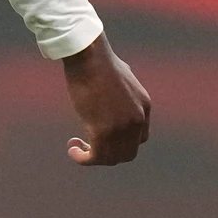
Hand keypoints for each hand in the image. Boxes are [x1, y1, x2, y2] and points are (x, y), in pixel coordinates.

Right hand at [62, 32, 150, 165]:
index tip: (104, 137)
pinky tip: (72, 149)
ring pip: (110, 158)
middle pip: (127, 153)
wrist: (90, 58)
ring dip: (92, 157)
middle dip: (108, 154)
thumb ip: (124, 92)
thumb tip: (113, 97)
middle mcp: (137, 120)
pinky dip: (82, 158)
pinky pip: (95, 157)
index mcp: (144, 107)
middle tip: (89, 145)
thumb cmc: (100, 63)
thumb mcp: (123, 76)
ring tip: (76, 145)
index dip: (122, 143)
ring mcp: (122, 127)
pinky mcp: (103, 131)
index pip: (140, 139)